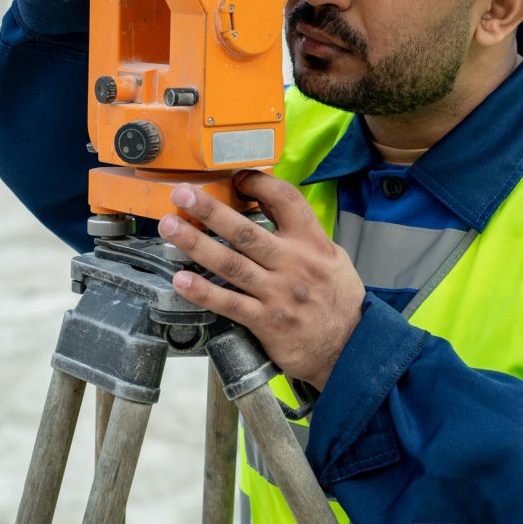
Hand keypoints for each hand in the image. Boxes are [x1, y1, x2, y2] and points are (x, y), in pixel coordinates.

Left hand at [157, 172, 365, 390]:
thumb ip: (302, 232)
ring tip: (170, 227)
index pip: (286, 200)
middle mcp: (293, 264)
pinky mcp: (266, 322)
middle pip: (246, 231)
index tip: (236, 177)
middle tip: (183, 194)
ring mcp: (277, 293)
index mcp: (312, 243)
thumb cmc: (339, 300)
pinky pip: (229, 303)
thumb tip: (270, 205)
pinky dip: (203, 291)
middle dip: (210, 210)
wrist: (352, 346)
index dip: (259, 184)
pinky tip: (181, 280)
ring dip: (196, 244)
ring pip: (230, 264)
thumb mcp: (332, 256)